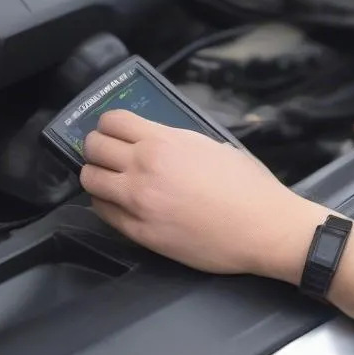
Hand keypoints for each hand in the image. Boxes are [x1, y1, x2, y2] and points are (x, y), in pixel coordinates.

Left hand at [80, 111, 328, 281]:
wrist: (263, 228)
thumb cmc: (247, 184)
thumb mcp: (211, 145)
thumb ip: (175, 141)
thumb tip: (154, 140)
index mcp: (163, 141)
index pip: (112, 121)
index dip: (109, 124)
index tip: (114, 131)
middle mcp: (143, 168)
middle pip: (94, 147)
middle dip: (97, 147)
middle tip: (108, 154)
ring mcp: (138, 203)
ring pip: (90, 180)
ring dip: (97, 175)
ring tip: (110, 179)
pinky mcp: (140, 233)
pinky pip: (104, 212)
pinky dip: (106, 203)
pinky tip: (119, 203)